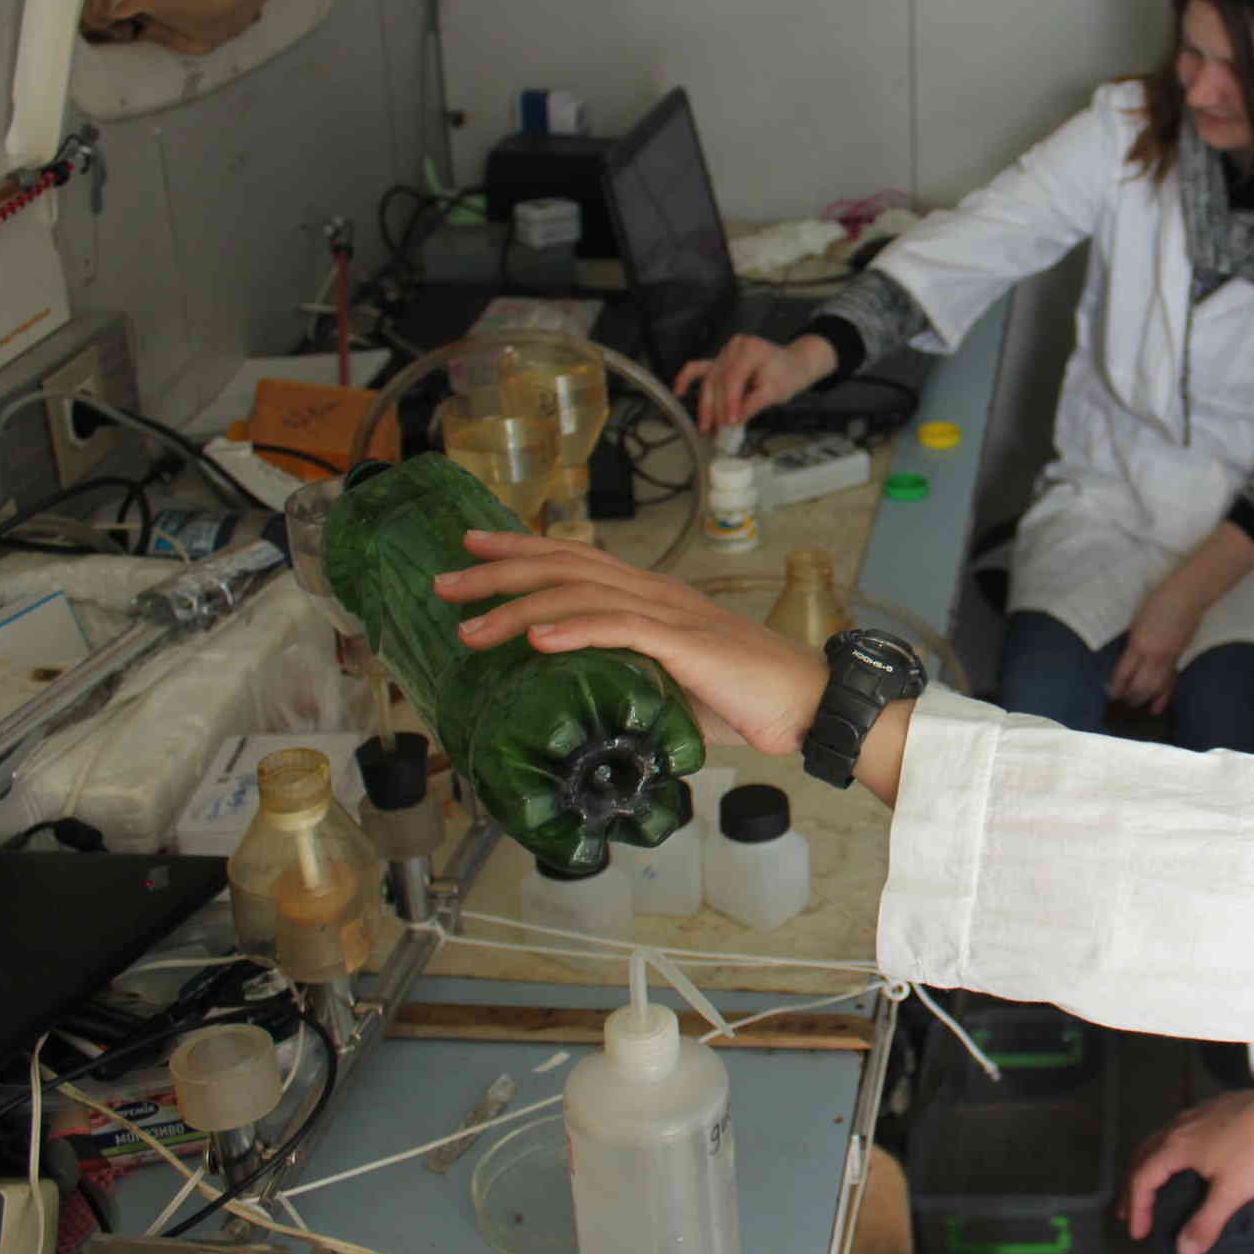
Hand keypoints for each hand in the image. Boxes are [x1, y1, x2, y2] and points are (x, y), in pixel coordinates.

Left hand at [434, 531, 826, 756]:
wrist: (808, 703)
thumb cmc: (748, 698)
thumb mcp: (672, 685)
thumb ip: (630, 680)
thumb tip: (582, 705)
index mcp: (652, 597)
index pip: (576, 559)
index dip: (521, 549)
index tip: (472, 549)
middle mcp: (656, 593)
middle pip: (565, 565)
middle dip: (498, 571)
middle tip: (446, 583)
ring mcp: (670, 615)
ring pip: (580, 593)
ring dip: (518, 608)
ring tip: (470, 627)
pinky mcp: (685, 644)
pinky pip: (619, 628)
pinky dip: (573, 630)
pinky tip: (537, 639)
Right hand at [674, 332, 835, 434]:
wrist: (793, 365)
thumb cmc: (787, 375)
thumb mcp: (775, 392)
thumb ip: (753, 405)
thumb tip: (733, 421)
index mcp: (750, 349)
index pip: (733, 378)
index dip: (729, 402)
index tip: (730, 422)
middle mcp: (735, 347)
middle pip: (718, 380)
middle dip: (717, 408)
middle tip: (717, 430)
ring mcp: (725, 353)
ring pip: (709, 380)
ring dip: (705, 404)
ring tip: (705, 426)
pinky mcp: (720, 360)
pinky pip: (700, 368)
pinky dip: (687, 378)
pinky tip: (679, 390)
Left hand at [1105, 576, 1207, 713]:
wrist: (1187, 597)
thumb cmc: (1157, 602)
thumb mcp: (1136, 621)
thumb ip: (1132, 642)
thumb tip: (1127, 659)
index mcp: (1139, 644)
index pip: (1124, 673)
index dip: (1116, 686)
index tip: (1110, 693)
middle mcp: (1153, 656)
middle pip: (1139, 685)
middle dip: (1128, 696)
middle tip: (1120, 702)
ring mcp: (1169, 659)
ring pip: (1154, 688)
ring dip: (1143, 699)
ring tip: (1134, 705)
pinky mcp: (1179, 658)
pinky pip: (1170, 683)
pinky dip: (1162, 698)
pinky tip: (1156, 709)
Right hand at [1120, 1087, 1253, 1253]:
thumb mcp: (1231, 1192)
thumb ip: (1205, 1222)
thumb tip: (1183, 1251)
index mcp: (1176, 1146)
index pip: (1142, 1179)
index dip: (1137, 1208)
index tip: (1138, 1233)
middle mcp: (1178, 1126)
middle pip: (1143, 1157)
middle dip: (1133, 1187)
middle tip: (1128, 1212)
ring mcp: (1195, 1114)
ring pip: (1158, 1141)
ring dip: (1148, 1166)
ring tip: (1149, 1186)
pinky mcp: (1212, 1109)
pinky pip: (1176, 1132)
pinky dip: (1166, 1152)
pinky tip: (1182, 1159)